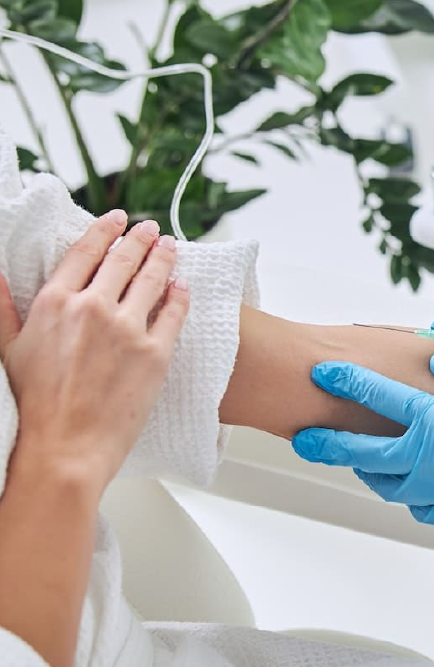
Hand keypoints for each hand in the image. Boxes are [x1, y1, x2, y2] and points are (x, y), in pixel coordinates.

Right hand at [0, 211, 189, 493]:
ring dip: (164, 259)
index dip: (105, 230)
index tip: (117, 219)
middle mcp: (93, 308)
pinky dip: (180, 295)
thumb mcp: (6, 348)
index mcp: (55, 302)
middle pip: (124, 260)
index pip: (85, 251)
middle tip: (151, 229)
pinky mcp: (156, 354)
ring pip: (153, 280)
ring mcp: (128, 330)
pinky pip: (174, 314)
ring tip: (171, 247)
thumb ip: (3, 308)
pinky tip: (183, 286)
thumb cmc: (33, 405)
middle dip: (140, 240)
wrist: (65, 447)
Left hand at [292, 354, 433, 530]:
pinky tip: (410, 486)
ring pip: (389, 487)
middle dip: (329, 445)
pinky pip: (421, 509)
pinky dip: (409, 495)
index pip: (378, 399)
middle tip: (305, 440)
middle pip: (363, 455)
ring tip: (359, 462)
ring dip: (369, 472)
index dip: (346, 383)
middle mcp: (432, 462)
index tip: (323, 374)